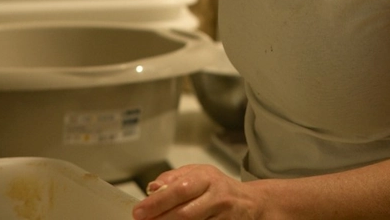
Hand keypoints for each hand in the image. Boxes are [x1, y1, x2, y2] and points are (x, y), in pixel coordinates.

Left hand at [133, 164, 261, 219]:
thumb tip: (152, 188)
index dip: (157, 202)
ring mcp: (224, 216)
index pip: (179, 189)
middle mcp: (217, 196)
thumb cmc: (218, 187)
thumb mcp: (198, 174)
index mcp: (207, 178)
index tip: (138, 211)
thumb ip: (173, 178)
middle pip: (185, 213)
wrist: (251, 203)